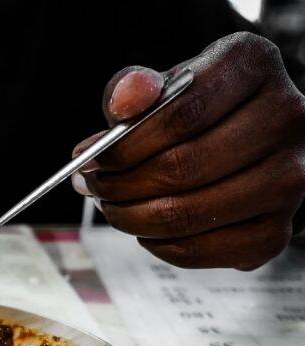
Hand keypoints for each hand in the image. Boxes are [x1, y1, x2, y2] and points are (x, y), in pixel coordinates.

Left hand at [72, 32, 304, 269]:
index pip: (180, 115)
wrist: (251, 143)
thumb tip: (122, 104)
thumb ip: (134, 88)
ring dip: (130, 217)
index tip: (89, 157)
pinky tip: (145, 228)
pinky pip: (198, 250)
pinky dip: (157, 245)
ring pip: (186, 214)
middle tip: (92, 186)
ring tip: (111, 205)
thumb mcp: (166, 84)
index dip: (123, 145)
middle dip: (118, 185)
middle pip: (181, 168)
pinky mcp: (276, 231)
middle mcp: (286, 119)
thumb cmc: (201, 110)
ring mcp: (289, 180)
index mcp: (253, 66)